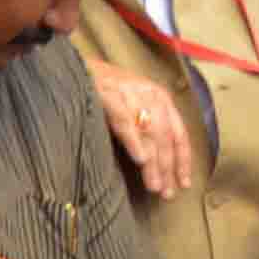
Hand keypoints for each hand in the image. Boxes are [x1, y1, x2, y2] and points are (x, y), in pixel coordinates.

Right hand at [84, 55, 193, 197]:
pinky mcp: (109, 93)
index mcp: (160, 98)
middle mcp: (150, 94)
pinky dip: (134, 141)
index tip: (184, 183)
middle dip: (167, 167)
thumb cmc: (103, 90)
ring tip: (154, 186)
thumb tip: (156, 164)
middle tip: (166, 193)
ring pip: (149, 132)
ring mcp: (130, 92)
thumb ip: (146, 128)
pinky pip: (125, 121)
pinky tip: (140, 159)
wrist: (74, 65)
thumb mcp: (132, 106)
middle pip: (165, 136)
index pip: (178, 132)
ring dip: (153, 163)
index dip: (182, 160)